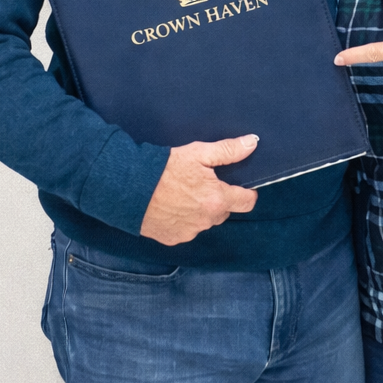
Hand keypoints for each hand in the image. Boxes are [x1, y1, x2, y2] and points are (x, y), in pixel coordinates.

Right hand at [139, 135, 259, 245]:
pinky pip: (187, 229)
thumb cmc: (165, 168)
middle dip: (219, 199)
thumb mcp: (198, 153)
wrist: (130, 188)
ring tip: (183, 193)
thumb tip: (252, 143)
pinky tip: (171, 206)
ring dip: (201, 210)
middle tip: (202, 183)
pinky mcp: (174, 238)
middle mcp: (207, 221)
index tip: (239, 185)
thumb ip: (228, 150)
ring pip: (205, 221)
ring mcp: (190, 232)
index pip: (247, 202)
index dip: (246, 193)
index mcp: (217, 200)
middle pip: (224, 211)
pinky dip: (184, 220)